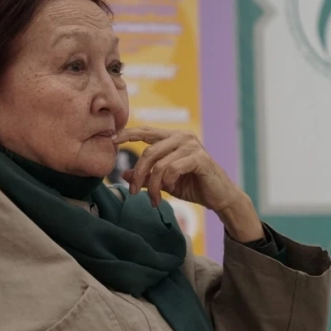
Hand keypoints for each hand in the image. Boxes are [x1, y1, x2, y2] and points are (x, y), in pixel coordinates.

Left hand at [113, 127, 263, 241]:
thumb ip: (147, 175)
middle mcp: (182, 136)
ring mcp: (192, 146)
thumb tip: (124, 174)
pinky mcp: (200, 158)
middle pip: (148, 151)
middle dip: (138, 175)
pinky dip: (167, 182)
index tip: (110, 140)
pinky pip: (173, 169)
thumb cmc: (193, 186)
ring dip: (152, 185)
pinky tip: (170, 190)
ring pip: (159, 164)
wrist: (220, 197)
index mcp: (173, 137)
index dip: (127, 134)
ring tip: (154, 199)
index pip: (146, 131)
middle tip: (133, 193)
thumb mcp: (165, 182)